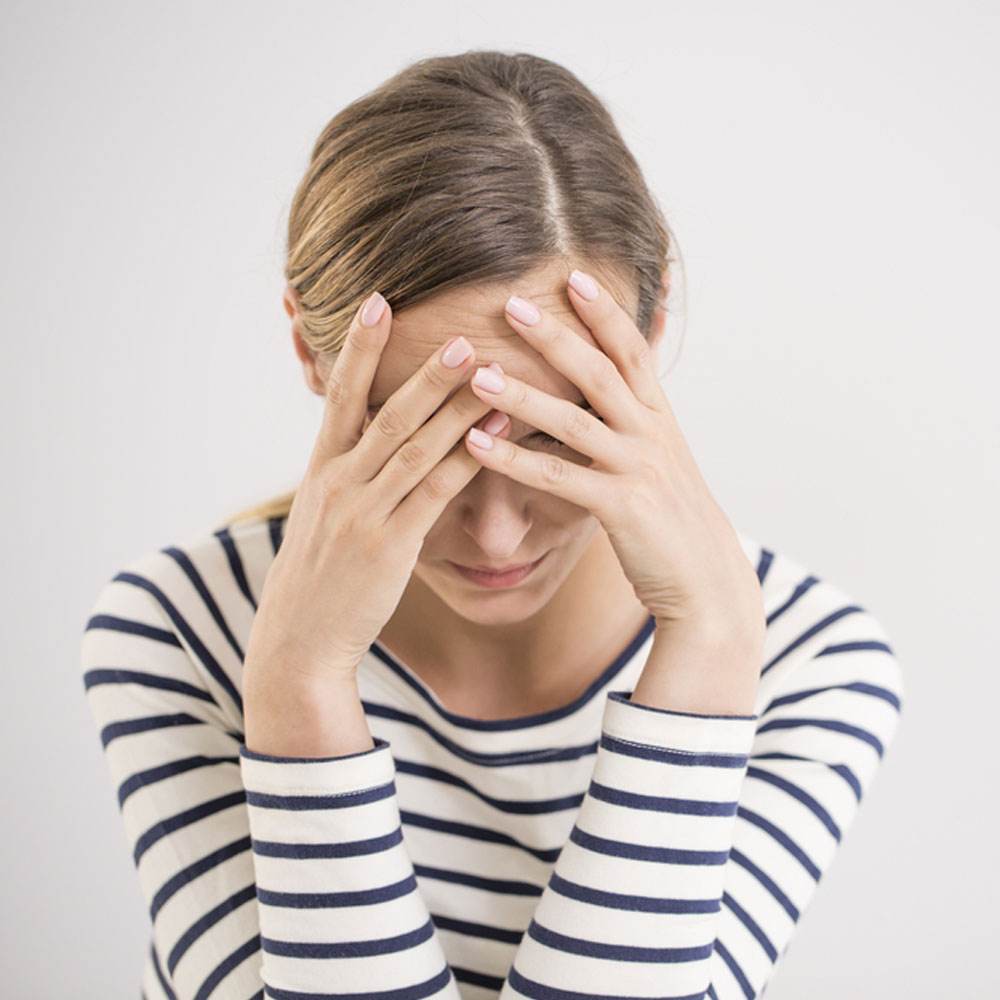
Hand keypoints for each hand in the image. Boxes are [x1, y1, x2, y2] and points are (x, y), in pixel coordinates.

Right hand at [243, 291, 511, 689]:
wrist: (300, 638)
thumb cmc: (318, 574)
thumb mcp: (322, 514)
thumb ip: (346, 472)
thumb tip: (371, 438)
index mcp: (322, 469)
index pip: (340, 395)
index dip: (358, 347)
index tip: (377, 301)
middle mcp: (339, 482)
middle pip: (385, 413)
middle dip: (424, 372)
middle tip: (459, 332)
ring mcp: (363, 513)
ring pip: (414, 447)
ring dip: (454, 406)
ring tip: (488, 369)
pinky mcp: (390, 546)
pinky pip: (434, 492)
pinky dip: (466, 458)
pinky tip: (496, 431)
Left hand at [464, 269, 764, 649]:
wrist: (708, 580)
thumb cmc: (673, 521)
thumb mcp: (663, 460)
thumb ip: (638, 422)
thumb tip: (618, 392)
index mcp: (660, 418)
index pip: (632, 351)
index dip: (604, 313)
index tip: (572, 276)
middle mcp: (652, 434)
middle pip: (601, 372)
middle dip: (557, 335)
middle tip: (511, 303)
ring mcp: (638, 469)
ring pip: (574, 422)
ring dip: (522, 395)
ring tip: (477, 374)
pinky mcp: (622, 507)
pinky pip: (558, 478)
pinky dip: (514, 461)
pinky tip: (475, 445)